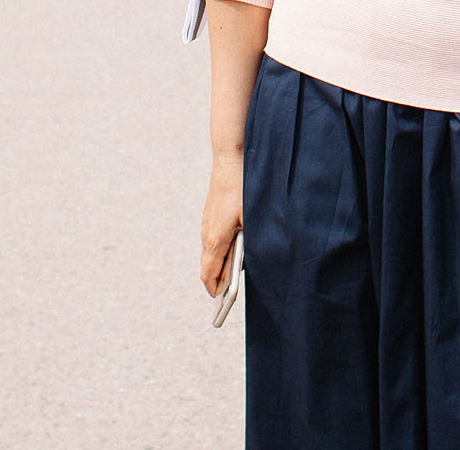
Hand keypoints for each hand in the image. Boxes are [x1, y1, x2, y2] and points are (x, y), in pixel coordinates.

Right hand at [199, 154, 242, 297]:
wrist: (231, 158)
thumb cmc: (245, 190)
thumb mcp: (252, 220)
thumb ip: (248, 245)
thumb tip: (246, 265)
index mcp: (215, 240)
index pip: (210, 274)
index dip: (216, 290)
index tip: (221, 302)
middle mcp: (207, 234)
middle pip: (209, 265)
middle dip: (219, 280)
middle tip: (228, 293)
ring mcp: (207, 223)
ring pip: (211, 252)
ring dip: (220, 264)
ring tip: (233, 275)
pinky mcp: (210, 214)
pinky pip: (213, 239)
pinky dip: (221, 250)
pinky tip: (234, 250)